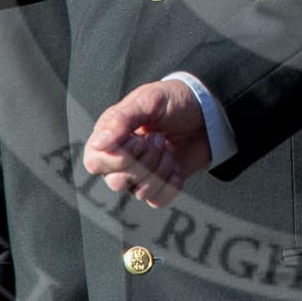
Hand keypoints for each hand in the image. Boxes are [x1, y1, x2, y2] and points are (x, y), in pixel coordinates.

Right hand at [82, 80, 209, 206]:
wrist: (206, 113)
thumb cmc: (173, 102)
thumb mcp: (148, 100)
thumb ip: (121, 119)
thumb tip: (99, 143)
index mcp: (109, 138)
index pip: (94, 162)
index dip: (118, 156)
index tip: (139, 138)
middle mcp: (119, 162)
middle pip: (116, 182)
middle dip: (144, 160)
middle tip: (158, 138)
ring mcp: (139, 177)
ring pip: (140, 192)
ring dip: (161, 168)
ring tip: (169, 147)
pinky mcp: (159, 187)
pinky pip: (158, 200)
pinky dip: (171, 183)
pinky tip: (176, 165)